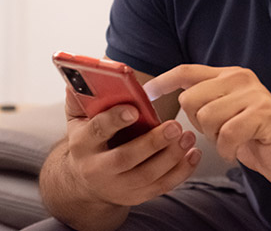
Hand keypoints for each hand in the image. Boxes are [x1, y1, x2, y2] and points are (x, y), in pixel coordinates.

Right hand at [62, 87, 201, 205]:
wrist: (85, 182)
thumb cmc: (88, 141)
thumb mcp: (78, 119)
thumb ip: (81, 97)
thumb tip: (80, 75)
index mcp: (83, 144)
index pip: (97, 131)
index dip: (115, 120)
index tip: (134, 109)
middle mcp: (97, 169)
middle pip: (126, 158)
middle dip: (152, 142)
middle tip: (175, 126)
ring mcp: (118, 186)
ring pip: (147, 175)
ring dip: (172, 156)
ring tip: (188, 136)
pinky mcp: (136, 196)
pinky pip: (162, 186)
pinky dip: (181, 171)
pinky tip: (193, 154)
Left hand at [144, 65, 270, 190]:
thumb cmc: (257, 137)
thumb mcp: (227, 114)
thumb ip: (206, 102)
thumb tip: (172, 102)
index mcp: (230, 75)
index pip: (188, 71)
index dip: (164, 81)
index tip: (147, 93)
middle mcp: (241, 78)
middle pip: (191, 98)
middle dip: (198, 124)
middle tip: (219, 133)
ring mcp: (254, 95)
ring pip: (207, 117)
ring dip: (215, 138)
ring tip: (232, 140)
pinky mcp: (264, 115)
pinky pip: (227, 133)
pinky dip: (227, 149)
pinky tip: (238, 150)